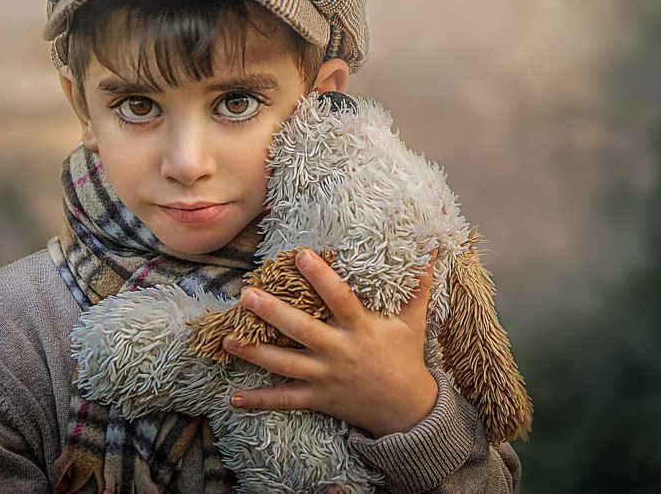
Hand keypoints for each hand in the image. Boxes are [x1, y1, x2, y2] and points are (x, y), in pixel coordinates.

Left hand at [223, 249, 438, 437]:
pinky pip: (285, 400)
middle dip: (272, 313)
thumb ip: (418, 286)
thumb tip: (433, 250)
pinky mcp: (318, 399)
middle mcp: (339, 352)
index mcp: (361, 328)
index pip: (339, 297)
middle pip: (301, 330)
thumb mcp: (413, 321)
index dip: (320, 276)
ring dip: (254, 353)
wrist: (407, 410)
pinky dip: (259, 400)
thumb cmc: (406, 358)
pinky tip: (233, 397)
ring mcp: (326, 377)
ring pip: (285, 364)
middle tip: (247, 295)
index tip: (300, 255)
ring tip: (227, 339)